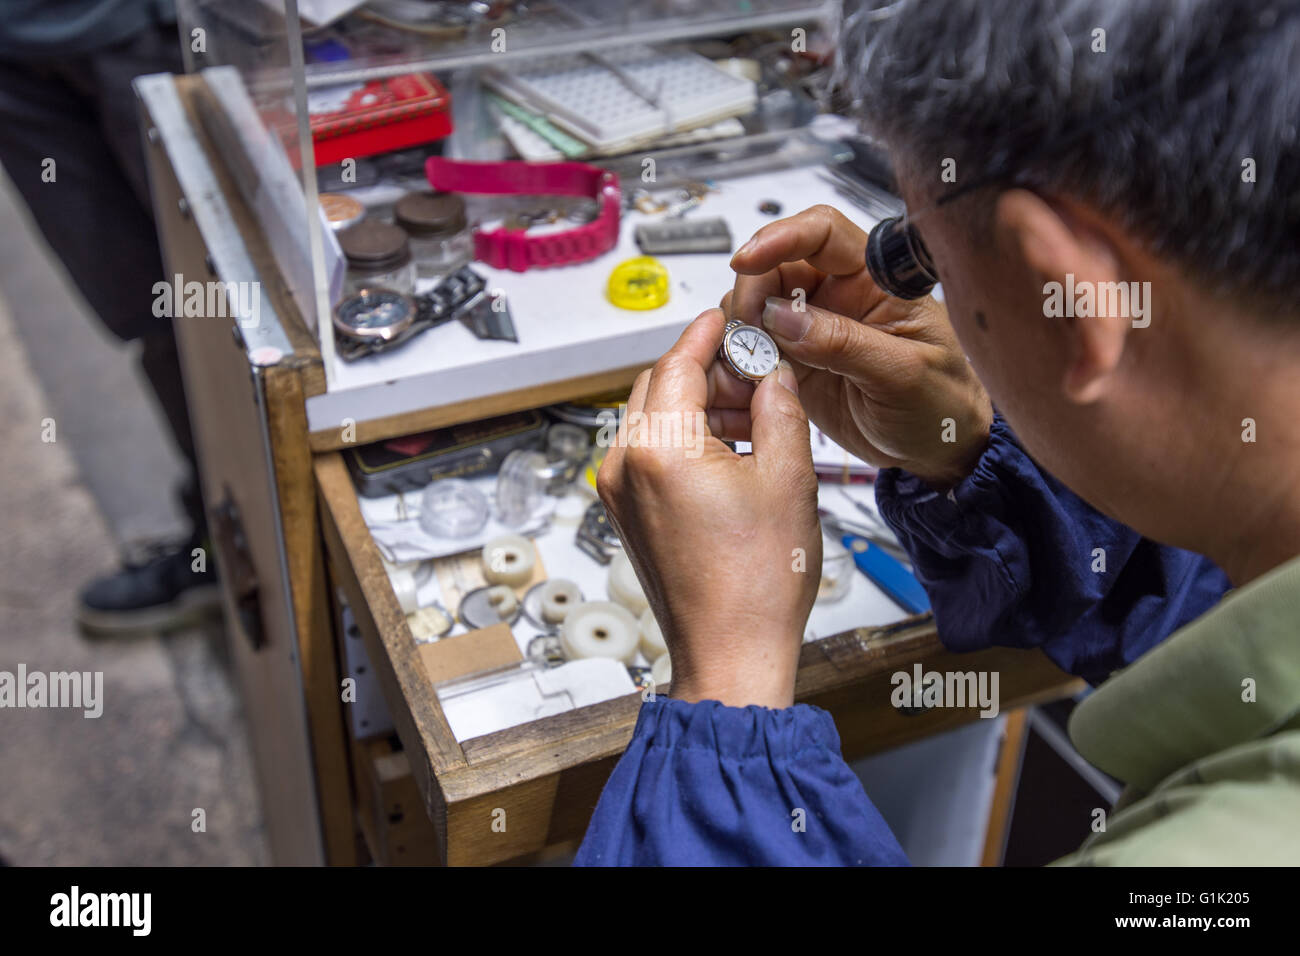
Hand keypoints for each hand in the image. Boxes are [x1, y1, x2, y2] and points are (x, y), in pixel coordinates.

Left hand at [597, 308, 820, 708]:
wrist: (730, 654)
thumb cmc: (756, 586)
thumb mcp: (788, 480)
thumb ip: (779, 410)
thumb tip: (772, 374)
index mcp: (659, 450)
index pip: (678, 363)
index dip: (709, 333)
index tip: (729, 316)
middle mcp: (625, 466)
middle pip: (658, 385)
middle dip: (705, 368)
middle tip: (755, 369)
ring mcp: (619, 492)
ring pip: (652, 417)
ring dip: (697, 403)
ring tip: (752, 412)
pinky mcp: (626, 513)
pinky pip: (649, 452)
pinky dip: (684, 437)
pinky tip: (730, 447)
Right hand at [716, 205, 992, 488]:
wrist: (935, 452)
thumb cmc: (940, 404)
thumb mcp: (902, 374)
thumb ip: (843, 343)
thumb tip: (781, 315)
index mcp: (875, 280)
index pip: (822, 233)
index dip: (781, 236)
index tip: (746, 261)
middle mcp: (839, 295)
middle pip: (776, 267)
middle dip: (751, 294)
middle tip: (746, 334)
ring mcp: (812, 328)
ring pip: (756, 306)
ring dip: (741, 331)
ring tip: (747, 367)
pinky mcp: (794, 361)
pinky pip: (752, 347)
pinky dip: (739, 360)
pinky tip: (745, 384)